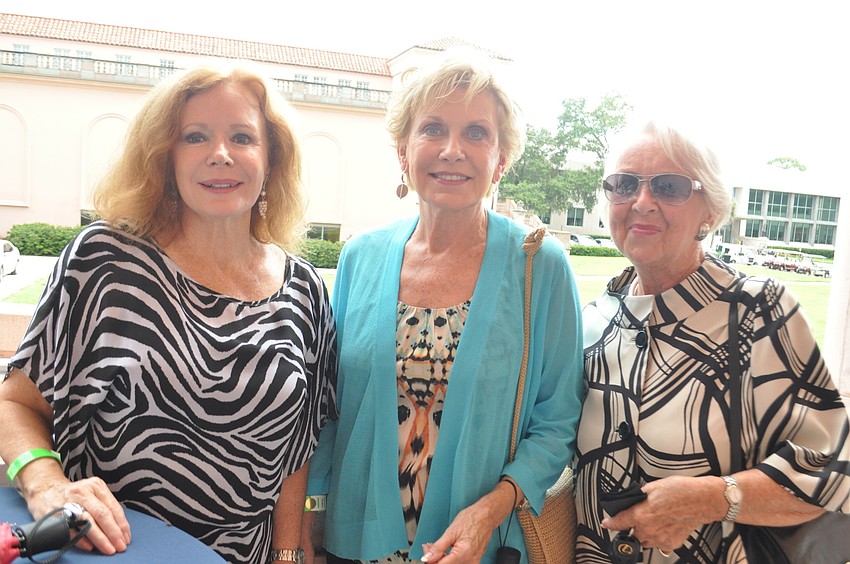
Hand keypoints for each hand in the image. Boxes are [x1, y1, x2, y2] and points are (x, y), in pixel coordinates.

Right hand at [25, 475, 130, 554]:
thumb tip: (120, 529)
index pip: (113, 507)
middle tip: (120, 546)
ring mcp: (67, 502)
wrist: (45, 491)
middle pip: (102, 514)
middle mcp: (82, 492)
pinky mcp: (54, 514)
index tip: (126, 537)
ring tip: (109, 548)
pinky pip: (70, 529)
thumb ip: (105, 506)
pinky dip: (81, 539)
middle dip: (113, 533)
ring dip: (100, 538)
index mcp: (95, 485)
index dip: (121, 524)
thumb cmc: (74, 496)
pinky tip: (90, 546)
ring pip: (87, 521)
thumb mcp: (92, 493)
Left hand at [420, 504, 497, 562]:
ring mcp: (473, 561)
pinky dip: (451, 559)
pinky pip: (460, 563)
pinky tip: (447, 551)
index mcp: (463, 553)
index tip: (426, 555)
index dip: (432, 560)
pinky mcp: (474, 560)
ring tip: (440, 548)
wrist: (486, 516)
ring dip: (443, 559)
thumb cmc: (472, 519)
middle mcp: (470, 560)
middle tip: (431, 549)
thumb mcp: (451, 531)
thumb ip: (438, 547)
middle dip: (437, 559)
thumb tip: (427, 557)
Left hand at [601, 475, 717, 553]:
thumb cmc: (681, 491)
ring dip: (645, 534)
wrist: (702, 500)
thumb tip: (634, 498)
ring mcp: (661, 539)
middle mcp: (649, 529)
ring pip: (645, 541)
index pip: (618, 523)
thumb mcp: (654, 486)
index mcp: (641, 514)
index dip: (610, 523)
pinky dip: (659, 540)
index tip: (606, 523)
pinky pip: (660, 546)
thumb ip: (640, 495)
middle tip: (641, 518)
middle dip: (633, 527)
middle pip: (632, 534)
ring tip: (654, 522)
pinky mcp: (672, 544)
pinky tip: (664, 529)